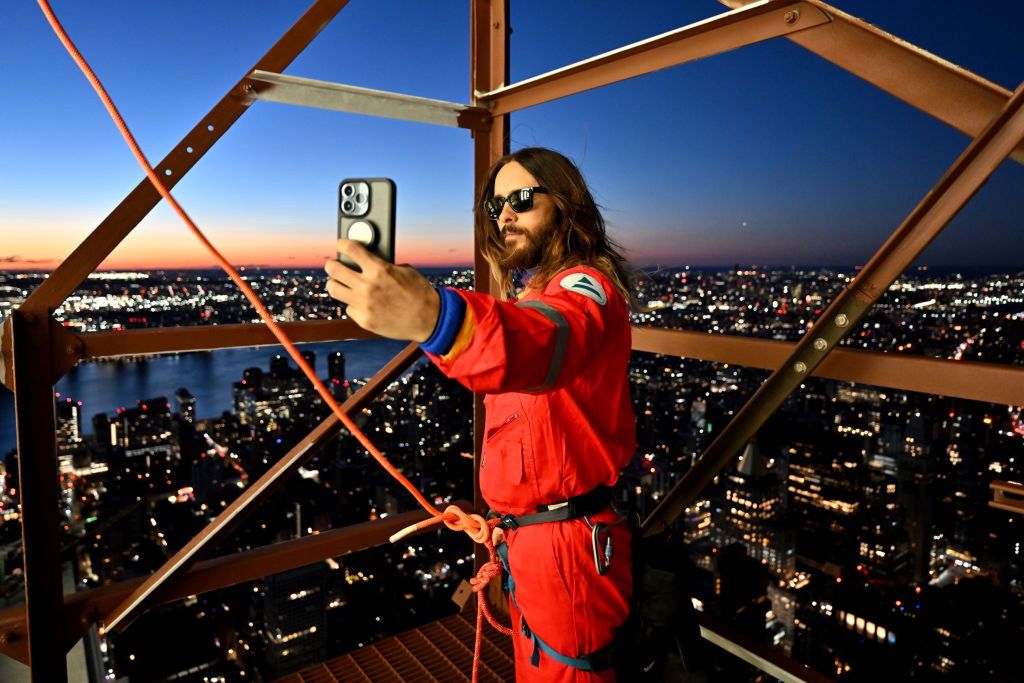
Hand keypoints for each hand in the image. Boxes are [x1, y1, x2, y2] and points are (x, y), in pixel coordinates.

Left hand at [324, 239, 439, 341]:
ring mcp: (364, 304)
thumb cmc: (419, 293)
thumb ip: (383, 265)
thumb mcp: (404, 270)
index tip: (340, 245)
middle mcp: (367, 286)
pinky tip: (362, 303)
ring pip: (334, 289)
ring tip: (339, 283)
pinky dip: (353, 304)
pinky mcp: (364, 320)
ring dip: (335, 284)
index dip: (342, 244)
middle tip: (334, 265)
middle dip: (331, 264)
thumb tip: (367, 262)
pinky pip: (349, 308)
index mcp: (379, 269)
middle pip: (333, 269)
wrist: (429, 319)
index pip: (350, 249)